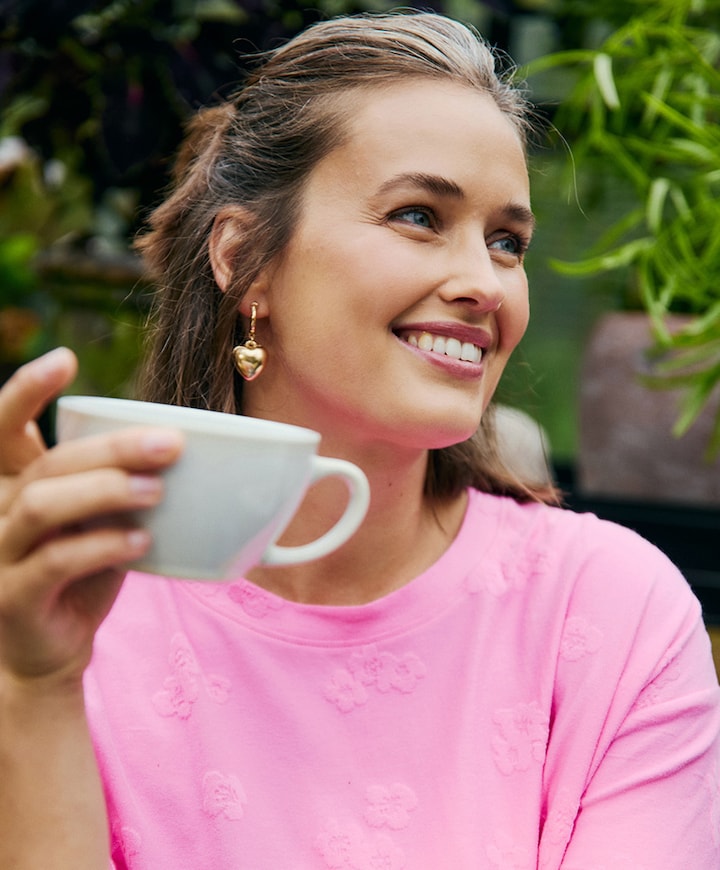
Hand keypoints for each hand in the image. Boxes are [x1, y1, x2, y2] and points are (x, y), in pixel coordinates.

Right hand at [0, 349, 183, 685]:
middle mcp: (0, 512)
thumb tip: (186, 445)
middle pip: (46, 462)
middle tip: (171, 443)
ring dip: (104, 490)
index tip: (65, 358)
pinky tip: (142, 541)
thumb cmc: (83, 574)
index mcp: (19, 485)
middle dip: (110, 447)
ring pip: (40, 504)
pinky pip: (54, 561)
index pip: (5, 428)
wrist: (50, 651)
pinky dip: (102, 545)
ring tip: (156, 490)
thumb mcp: (100, 521)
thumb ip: (120, 485)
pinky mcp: (13, 596)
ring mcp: (0, 554)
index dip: (26, 390)